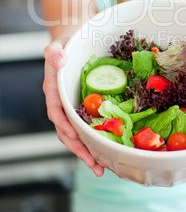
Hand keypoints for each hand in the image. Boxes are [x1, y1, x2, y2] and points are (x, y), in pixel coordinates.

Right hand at [43, 37, 103, 176]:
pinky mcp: (84, 107)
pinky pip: (87, 126)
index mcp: (54, 91)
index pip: (56, 113)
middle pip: (67, 131)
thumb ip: (54, 52)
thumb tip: (58, 59)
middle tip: (93, 164)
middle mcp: (62, 103)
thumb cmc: (64, 46)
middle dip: (79, 149)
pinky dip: (95, 139)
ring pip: (77, 133)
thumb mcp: (57, 46)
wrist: (72, 44)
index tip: (75, 138)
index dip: (65, 127)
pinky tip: (106, 149)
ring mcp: (73, 107)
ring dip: (88, 151)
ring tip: (101, 167)